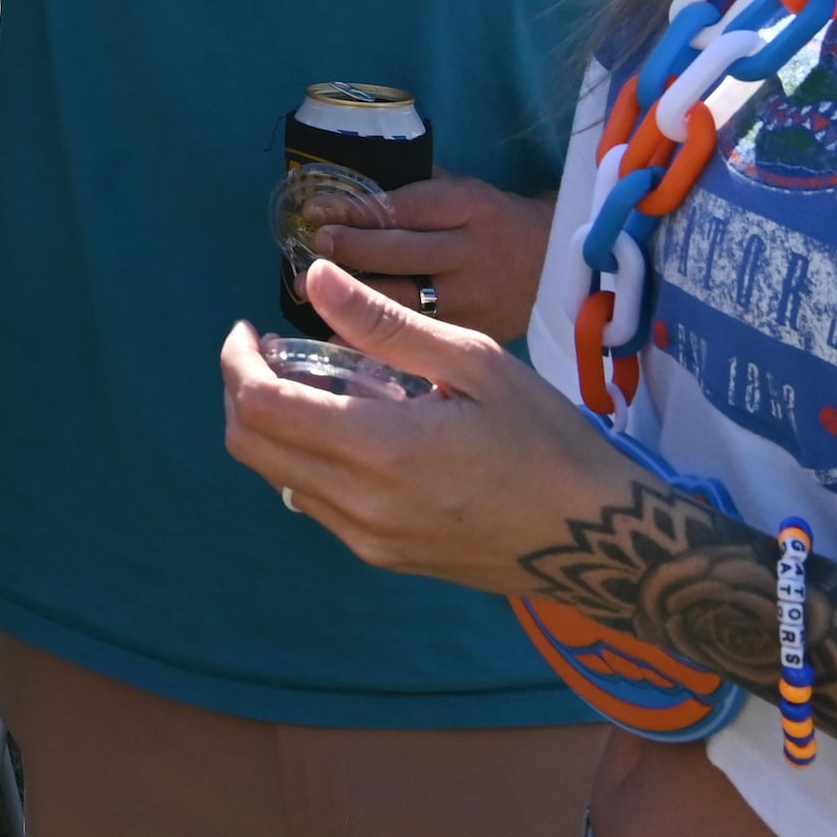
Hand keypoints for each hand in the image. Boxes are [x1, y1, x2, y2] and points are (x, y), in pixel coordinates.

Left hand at [218, 258, 638, 596]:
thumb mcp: (474, 363)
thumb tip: (317, 278)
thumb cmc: (547, 441)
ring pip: (279, 479)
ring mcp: (368, 540)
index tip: (250, 330)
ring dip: (274, 427)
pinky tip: (354, 429)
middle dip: (242, 392)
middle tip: (272, 352)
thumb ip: (384, 324)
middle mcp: (359, 504)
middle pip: (251, 447)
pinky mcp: (385, 557)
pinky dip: (308, 460)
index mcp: (379, 449)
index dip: (237, 362)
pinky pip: (317, 504)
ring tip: (317, 384)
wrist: (599, 541)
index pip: (260, 407)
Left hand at [310, 176, 551, 341]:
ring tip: (306, 294)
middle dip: (348, 252)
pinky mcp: (475, 336)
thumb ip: (414, 190)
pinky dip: (375, 342)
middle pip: (401, 254)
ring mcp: (476, 300)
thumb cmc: (496, 221)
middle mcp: (473, 254)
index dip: (355, 211)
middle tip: (307, 253)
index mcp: (470, 207)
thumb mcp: (466, 190)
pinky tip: (337, 339)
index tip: (313, 212)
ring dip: (351, 300)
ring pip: (406, 301)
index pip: (403, 208)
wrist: (556, 264)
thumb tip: (346, 186)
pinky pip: (419, 342)